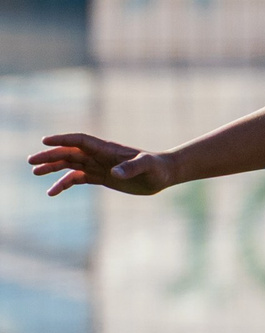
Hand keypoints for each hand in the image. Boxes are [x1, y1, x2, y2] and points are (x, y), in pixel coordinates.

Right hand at [28, 133, 179, 197]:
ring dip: (52, 168)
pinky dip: (64, 184)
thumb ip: (131, 168)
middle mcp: (99, 156)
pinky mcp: (101, 178)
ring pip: (69, 165)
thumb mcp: (147, 166)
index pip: (80, 141)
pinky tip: (52, 192)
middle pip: (69, 152)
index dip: (63, 140)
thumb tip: (114, 173)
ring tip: (35, 172)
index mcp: (106, 149)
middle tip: (32, 161)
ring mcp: (98, 166)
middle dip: (50, 156)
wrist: (164, 175)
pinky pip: (77, 179)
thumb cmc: (157, 167)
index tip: (45, 142)